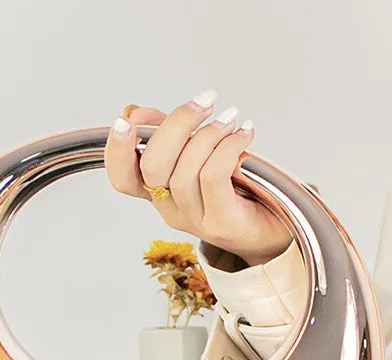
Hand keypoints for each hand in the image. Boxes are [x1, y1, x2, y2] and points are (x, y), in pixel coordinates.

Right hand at [103, 89, 293, 267]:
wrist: (275, 225)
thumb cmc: (240, 189)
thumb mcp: (199, 154)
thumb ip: (169, 134)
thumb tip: (137, 113)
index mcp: (159, 192)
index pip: (123, 178)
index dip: (116, 152)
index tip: (125, 122)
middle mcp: (171, 209)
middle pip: (152, 167)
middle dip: (177, 124)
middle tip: (205, 102)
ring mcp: (195, 220)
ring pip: (185, 171)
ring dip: (210, 134)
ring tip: (231, 119)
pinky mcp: (221, 223)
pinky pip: (213, 177)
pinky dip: (228, 147)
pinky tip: (244, 135)